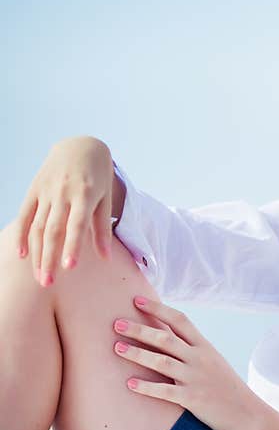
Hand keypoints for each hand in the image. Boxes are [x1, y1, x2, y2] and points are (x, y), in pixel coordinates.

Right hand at [15, 136, 115, 286]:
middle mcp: (63, 194)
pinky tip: (23, 254)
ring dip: (38, 254)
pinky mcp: (34, 190)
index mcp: (84, 195)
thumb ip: (102, 228)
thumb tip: (105, 257)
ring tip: (41, 277)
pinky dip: (22, 234)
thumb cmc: (98, 176)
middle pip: (53, 231)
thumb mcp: (106, 198)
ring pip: (38, 227)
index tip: (70, 268)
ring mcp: (46, 192)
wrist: (80, 146)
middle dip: (50, 258)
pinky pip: (25, 215)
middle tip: (48, 283)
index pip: (77, 225)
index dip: (73, 246)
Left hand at [112, 295, 261, 429]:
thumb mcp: (214, 362)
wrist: (248, 413)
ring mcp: (196, 378)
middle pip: (166, 338)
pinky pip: (165, 391)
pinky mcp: (193, 399)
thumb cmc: (227, 388)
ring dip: (137, 354)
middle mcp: (200, 359)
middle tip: (116, 323)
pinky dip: (146, 387)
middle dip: (139, 329)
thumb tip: (168, 339)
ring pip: (162, 361)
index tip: (137, 300)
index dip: (157, 308)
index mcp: (205, 347)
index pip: (180, 320)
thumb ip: (193, 351)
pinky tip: (129, 383)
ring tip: (116, 348)